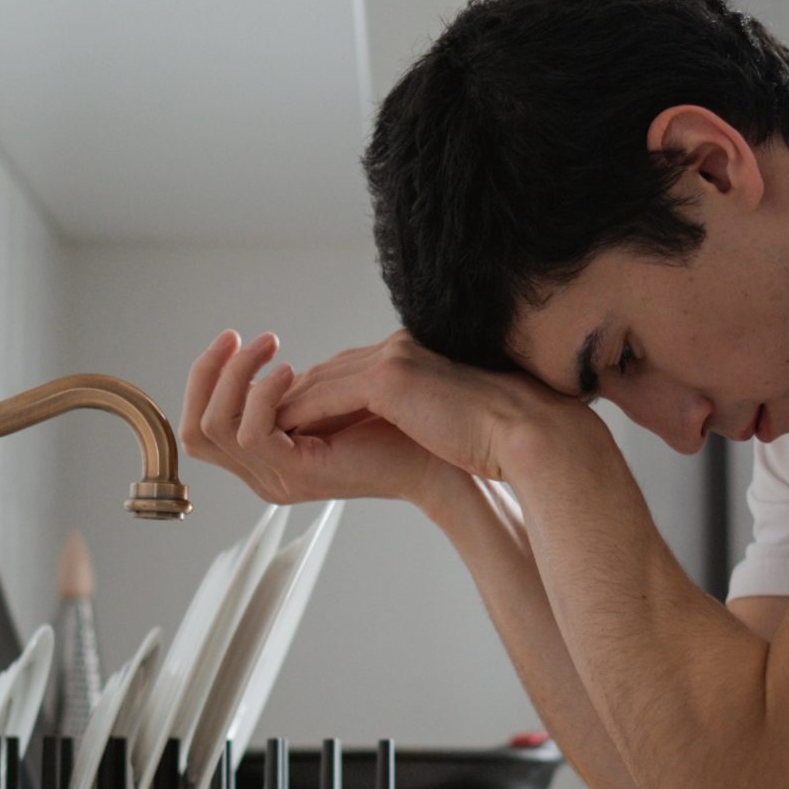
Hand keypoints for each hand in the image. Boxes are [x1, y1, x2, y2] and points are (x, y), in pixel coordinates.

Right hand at [180, 329, 459, 507]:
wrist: (439, 450)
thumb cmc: (396, 423)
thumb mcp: (328, 398)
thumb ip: (293, 390)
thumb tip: (260, 363)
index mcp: (268, 460)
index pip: (202, 423)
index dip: (208, 377)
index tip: (235, 340)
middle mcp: (264, 475)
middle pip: (196, 429)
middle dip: (209, 375)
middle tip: (240, 339)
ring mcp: (278, 478)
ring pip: (216, 427)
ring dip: (237, 376)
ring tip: (268, 347)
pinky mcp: (296, 473)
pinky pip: (252, 434)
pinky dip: (262, 395)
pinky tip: (286, 370)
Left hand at [272, 331, 598, 485]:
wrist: (527, 433)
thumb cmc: (495, 437)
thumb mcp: (441, 422)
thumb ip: (410, 413)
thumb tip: (398, 430)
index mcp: (411, 357)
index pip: (346, 375)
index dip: (313, 401)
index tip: (290, 426)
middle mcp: (396, 349)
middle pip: (323, 373)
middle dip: (288, 401)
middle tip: (261, 429)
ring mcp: (391, 358)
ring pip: (316, 382)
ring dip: (284, 411)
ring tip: (262, 438)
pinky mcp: (389, 377)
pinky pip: (325, 396)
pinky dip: (298, 417)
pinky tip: (281, 439)